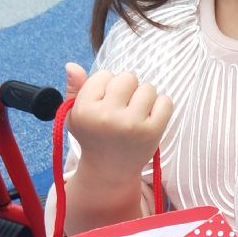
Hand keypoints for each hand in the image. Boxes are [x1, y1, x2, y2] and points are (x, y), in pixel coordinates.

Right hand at [64, 63, 172, 194]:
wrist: (109, 170)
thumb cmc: (93, 137)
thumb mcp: (75, 115)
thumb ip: (74, 89)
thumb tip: (72, 65)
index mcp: (85, 110)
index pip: (104, 75)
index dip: (105, 87)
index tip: (103, 105)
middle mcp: (107, 117)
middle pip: (128, 77)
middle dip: (127, 89)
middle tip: (121, 108)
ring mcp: (131, 125)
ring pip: (148, 88)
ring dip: (144, 98)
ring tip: (134, 115)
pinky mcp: (152, 132)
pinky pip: (165, 101)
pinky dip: (160, 107)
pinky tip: (148, 118)